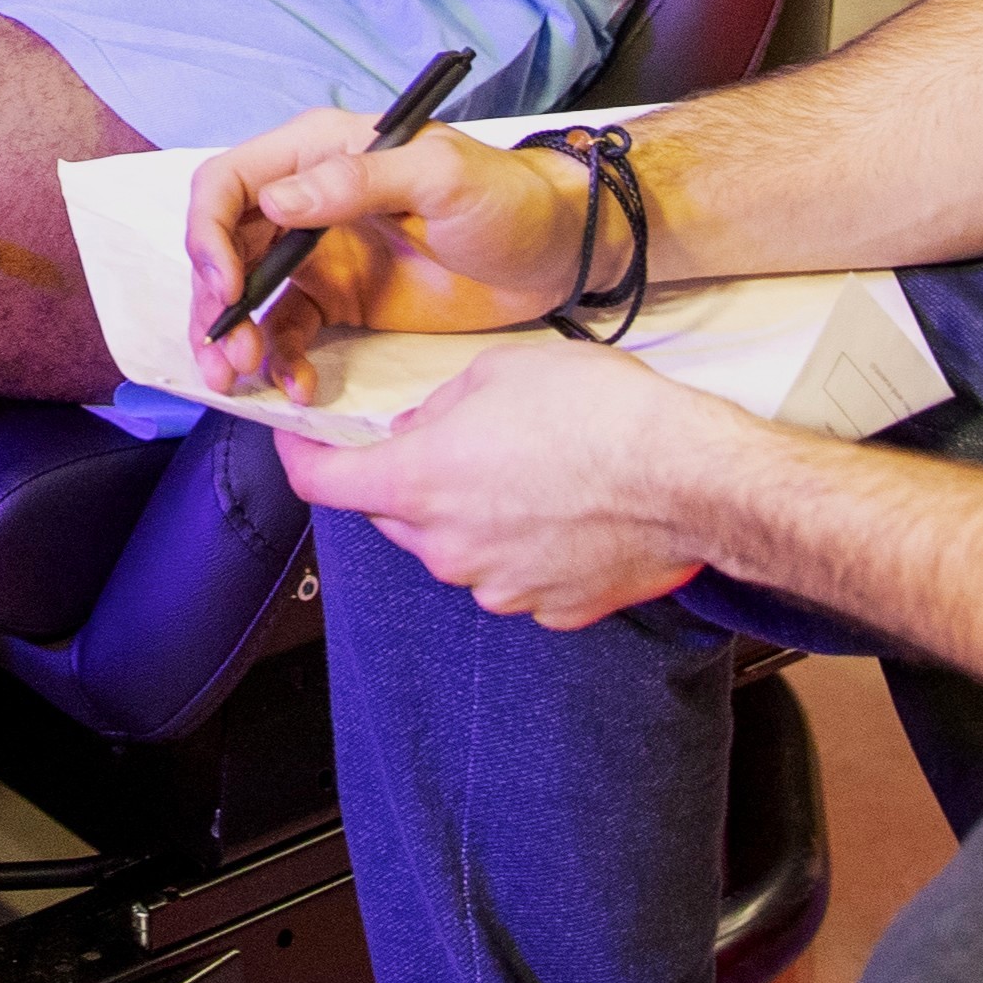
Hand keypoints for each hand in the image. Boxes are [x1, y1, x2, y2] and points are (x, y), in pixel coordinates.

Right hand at [187, 110, 590, 393]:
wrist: (556, 254)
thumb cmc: (505, 198)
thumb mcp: (439, 175)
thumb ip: (358, 180)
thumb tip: (276, 201)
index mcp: (318, 151)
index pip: (228, 183)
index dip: (208, 234)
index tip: (227, 289)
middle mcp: (305, 200)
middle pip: (224, 245)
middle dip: (213, 300)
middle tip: (228, 355)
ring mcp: (320, 254)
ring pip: (247, 294)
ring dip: (233, 336)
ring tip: (240, 378)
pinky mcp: (341, 301)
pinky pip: (289, 332)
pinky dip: (281, 360)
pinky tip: (297, 387)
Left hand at [280, 338, 741, 625]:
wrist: (685, 478)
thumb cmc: (599, 413)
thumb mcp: (500, 372)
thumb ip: (441, 407)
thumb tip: (422, 429)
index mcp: (421, 482)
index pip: (324, 485)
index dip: (299, 460)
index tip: (296, 442)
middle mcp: (448, 547)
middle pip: (395, 514)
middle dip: (408, 477)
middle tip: (456, 435)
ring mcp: (498, 587)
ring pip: (456, 544)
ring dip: (471, 510)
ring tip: (530, 466)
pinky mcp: (548, 610)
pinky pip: (510, 573)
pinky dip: (520, 544)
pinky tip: (563, 506)